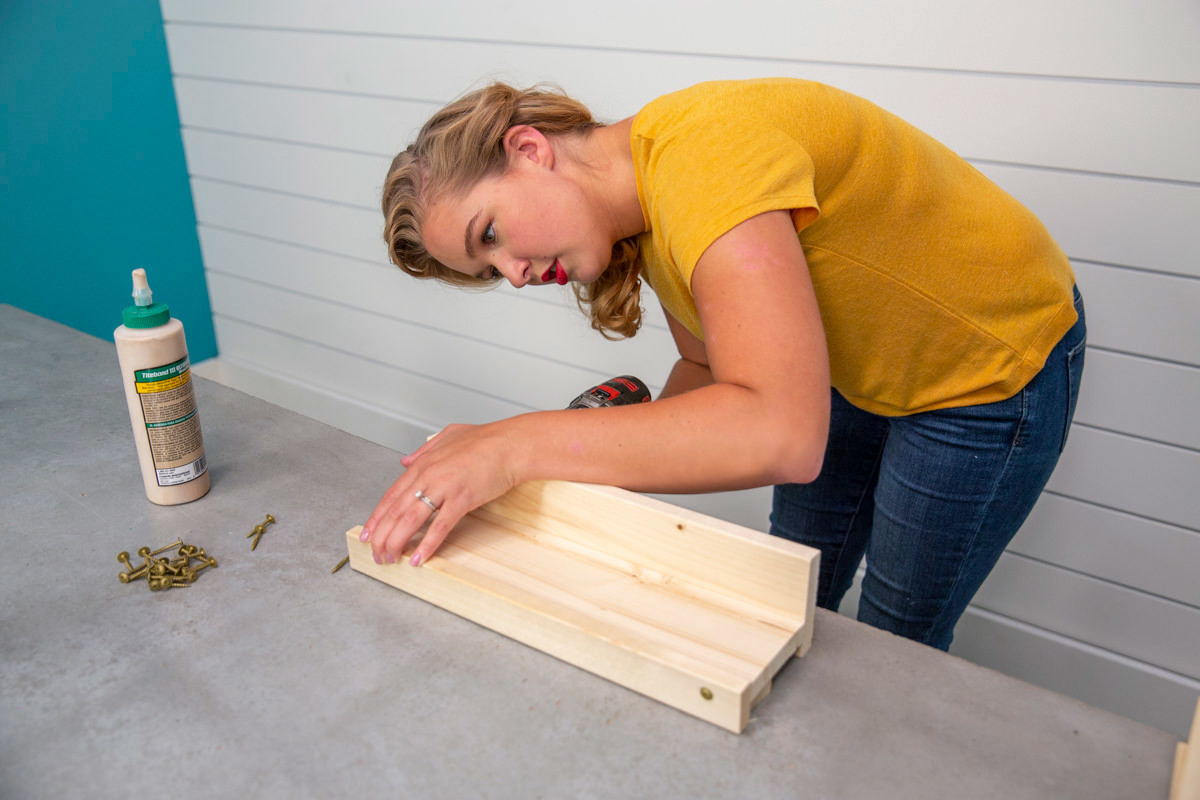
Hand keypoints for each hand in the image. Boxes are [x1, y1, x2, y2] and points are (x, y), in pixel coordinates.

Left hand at [360, 422, 521, 565]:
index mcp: (423, 463)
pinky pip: (440, 526)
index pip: (391, 495)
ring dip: (397, 543)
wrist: (512, 444)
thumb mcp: (448, 435)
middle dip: (382, 536)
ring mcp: (444, 488)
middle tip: (377, 553)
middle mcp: (428, 476)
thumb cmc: (486, 440)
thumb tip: (405, 460)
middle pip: (395, 511)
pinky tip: (419, 558)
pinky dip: (427, 544)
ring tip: (391, 558)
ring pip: (410, 520)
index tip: (368, 533)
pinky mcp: (462, 499)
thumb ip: (423, 450)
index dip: (376, 517)